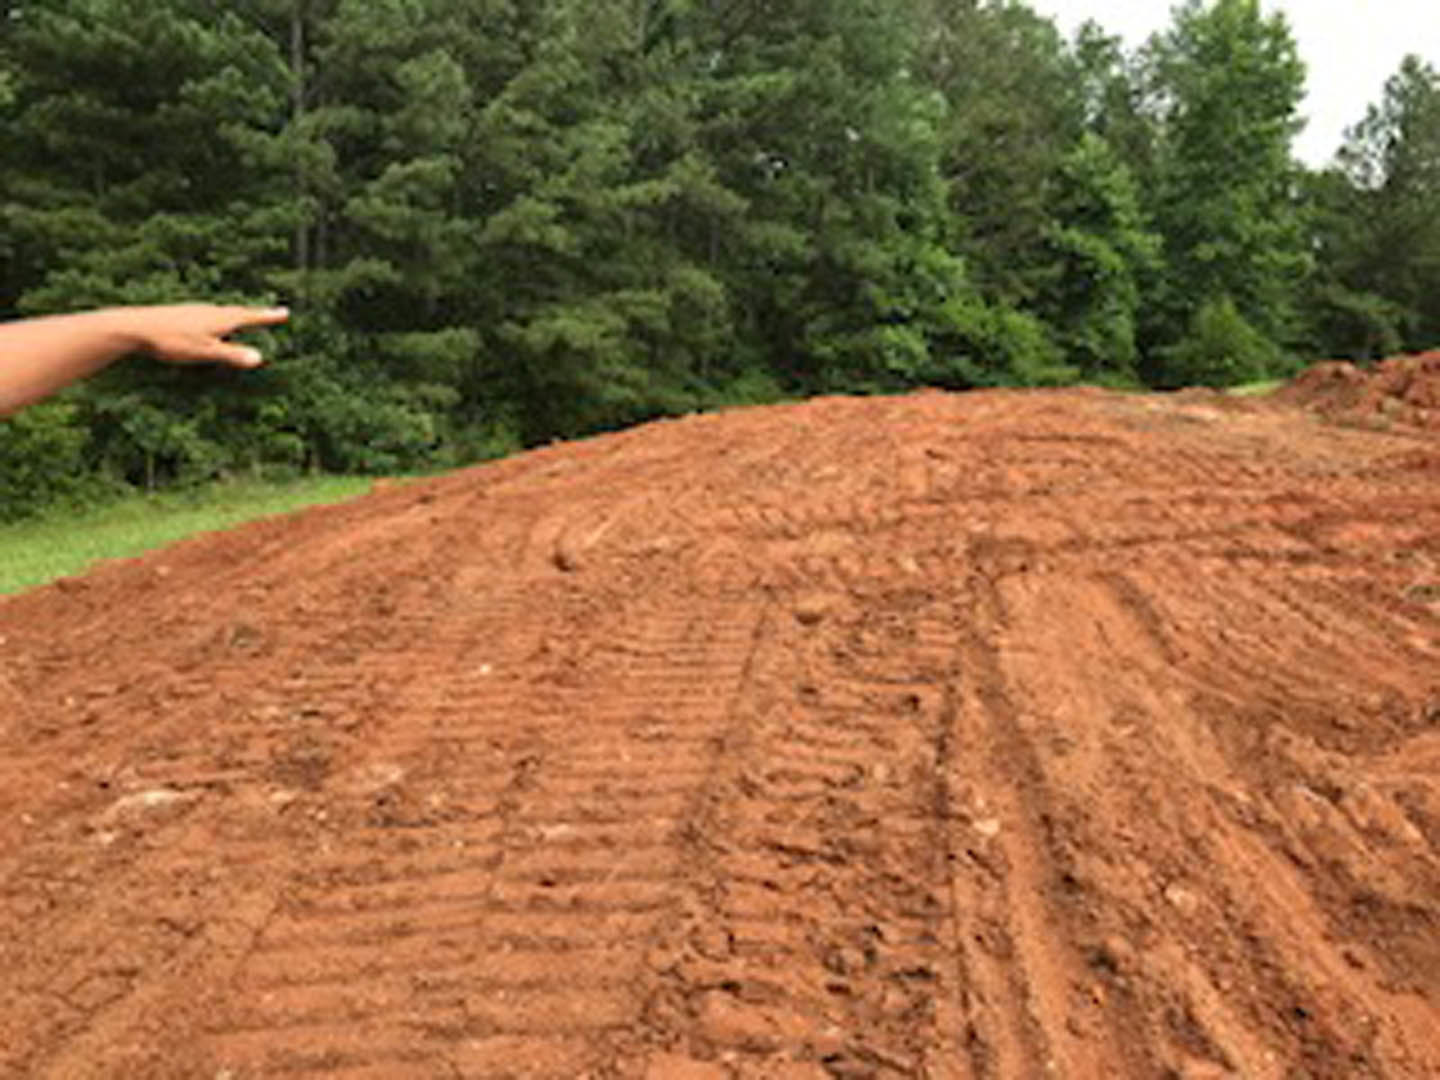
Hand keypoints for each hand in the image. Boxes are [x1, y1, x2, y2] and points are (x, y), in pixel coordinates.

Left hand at [128, 304, 290, 367]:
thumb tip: (259, 358)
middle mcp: (209, 311)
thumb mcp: (204, 351)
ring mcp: (194, 311)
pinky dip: (218, 320)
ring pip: (221, 313)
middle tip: (271, 314)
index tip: (285, 312)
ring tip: (244, 318)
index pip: (250, 316)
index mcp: (219, 319)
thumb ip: (231, 355)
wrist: (134, 327)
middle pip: (238, 312)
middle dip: (255, 314)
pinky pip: (207, 316)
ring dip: (236, 315)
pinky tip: (209, 325)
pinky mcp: (180, 315)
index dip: (268, 316)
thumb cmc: (170, 340)